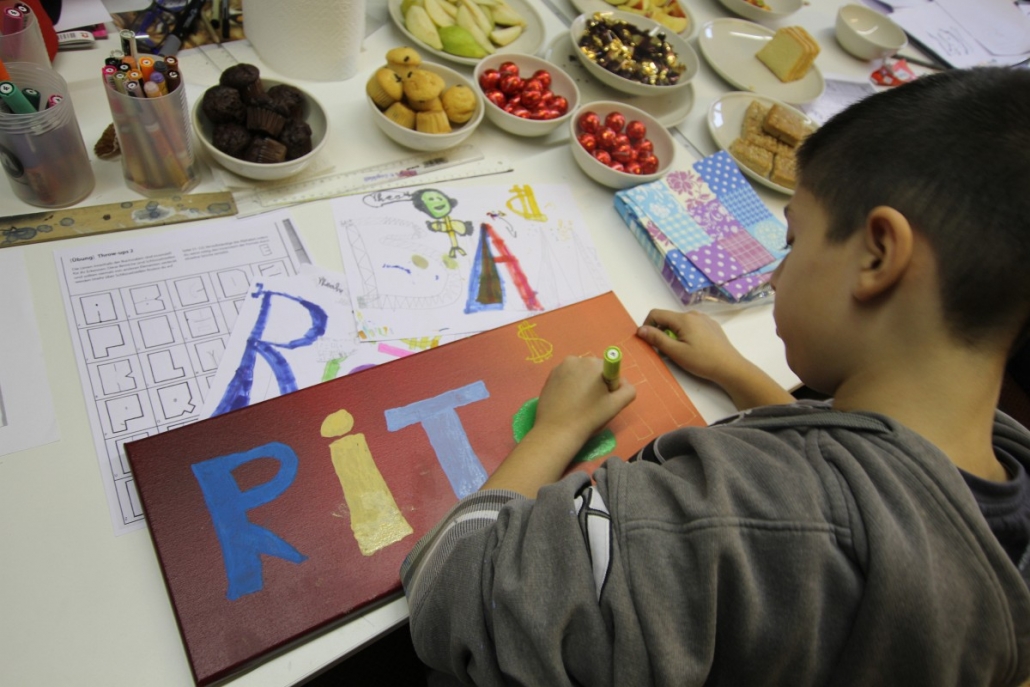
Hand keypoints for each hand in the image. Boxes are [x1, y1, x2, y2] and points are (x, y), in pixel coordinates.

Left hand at [534, 355, 636, 443]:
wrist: (557, 431)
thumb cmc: (589, 417)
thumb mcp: (616, 405)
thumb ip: (628, 390)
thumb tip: (622, 382)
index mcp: (593, 363)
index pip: (610, 369)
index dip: (609, 385)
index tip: (601, 399)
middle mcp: (576, 359)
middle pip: (594, 369)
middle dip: (595, 383)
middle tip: (591, 404)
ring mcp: (560, 366)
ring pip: (580, 373)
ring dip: (582, 384)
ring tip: (578, 404)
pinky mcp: (550, 375)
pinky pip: (567, 377)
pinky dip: (570, 386)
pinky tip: (567, 402)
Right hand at [638, 309, 793, 409]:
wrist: (730, 367)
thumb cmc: (702, 361)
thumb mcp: (676, 352)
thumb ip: (657, 339)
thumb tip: (640, 330)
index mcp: (683, 319)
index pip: (656, 313)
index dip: (647, 325)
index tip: (648, 341)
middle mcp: (693, 314)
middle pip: (668, 318)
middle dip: (661, 331)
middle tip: (665, 350)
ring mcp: (704, 319)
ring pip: (680, 322)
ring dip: (674, 333)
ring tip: (680, 351)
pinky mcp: (711, 325)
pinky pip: (692, 325)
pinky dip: (686, 333)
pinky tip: (694, 348)